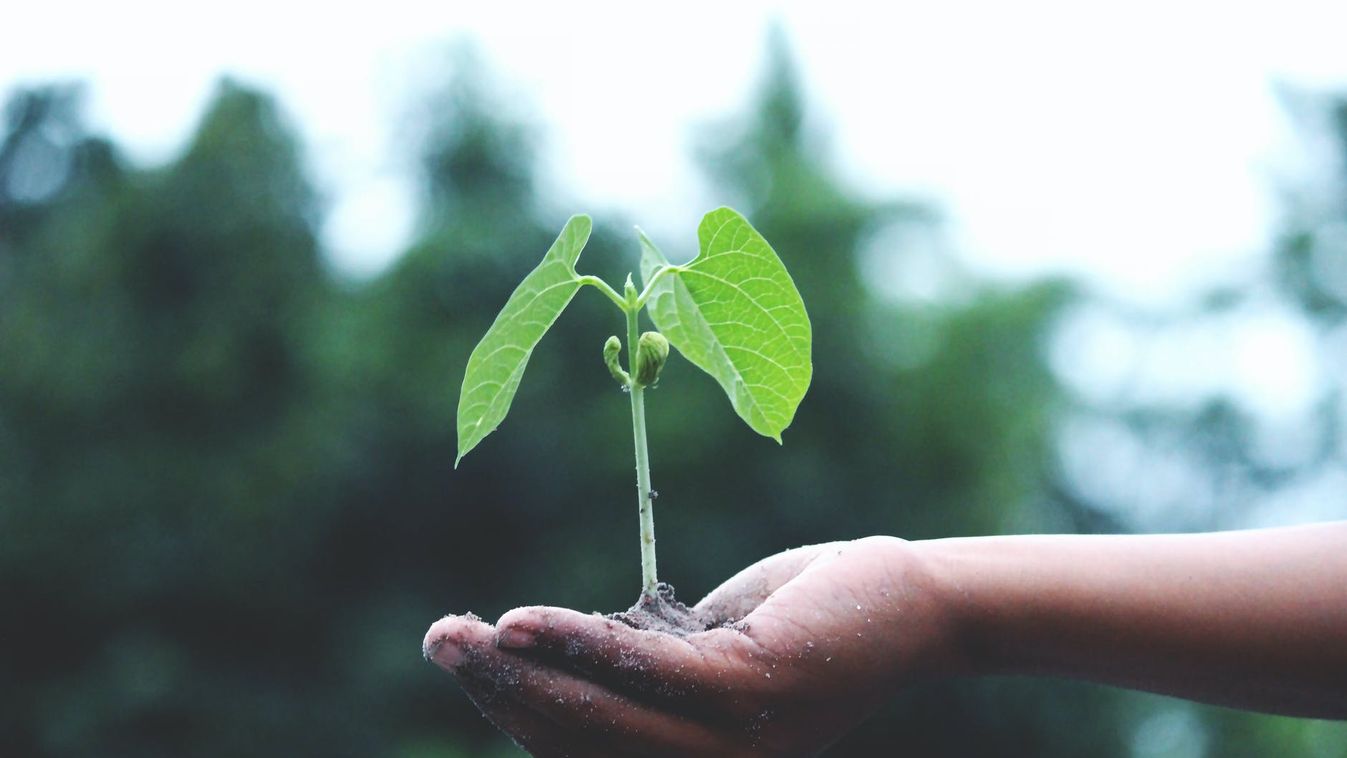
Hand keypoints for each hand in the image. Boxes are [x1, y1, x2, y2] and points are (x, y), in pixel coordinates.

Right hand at [423, 537, 964, 755]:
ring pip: (600, 716)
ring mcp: (734, 740)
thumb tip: (561, 651)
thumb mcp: (709, 648)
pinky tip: (522, 623)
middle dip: (499, 692)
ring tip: (458, 634)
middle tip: (439, 639)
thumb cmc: (807, 619)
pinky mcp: (753, 690)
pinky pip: (645, 673)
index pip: (583, 751)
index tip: (465, 656)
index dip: (514, 710)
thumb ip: (644, 665)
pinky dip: (576, 647)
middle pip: (578, 741)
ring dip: (518, 673)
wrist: (910, 601)